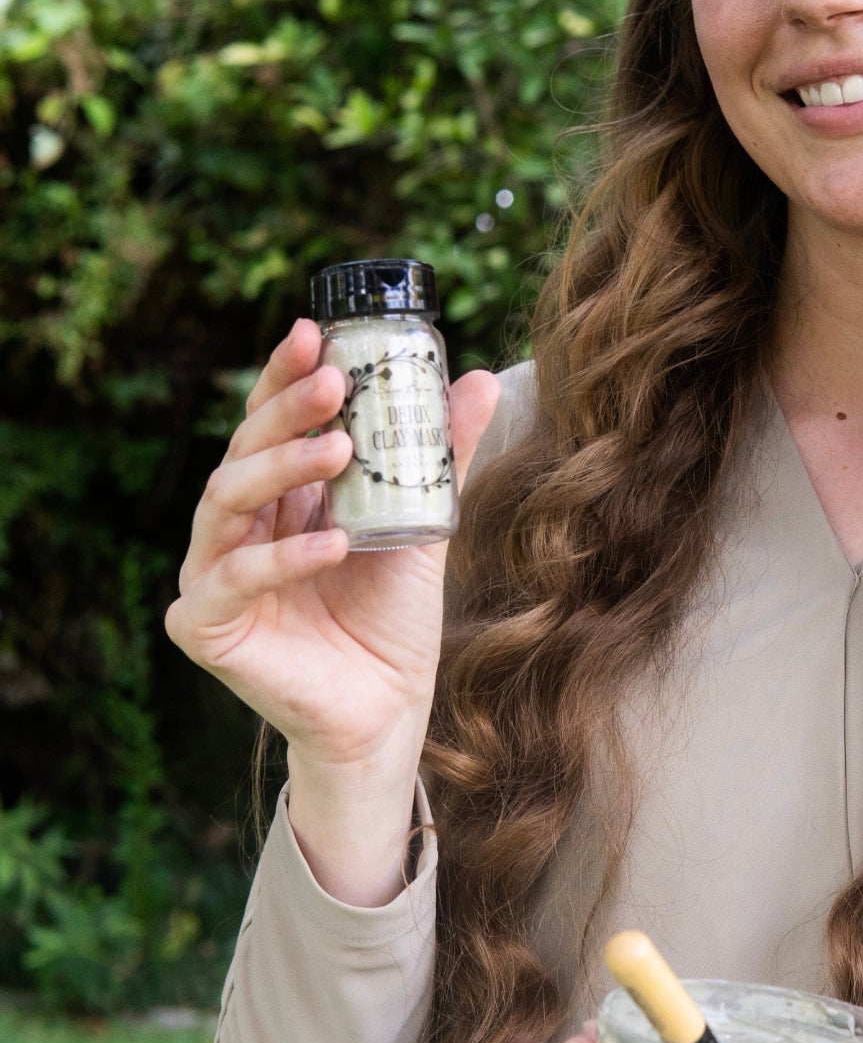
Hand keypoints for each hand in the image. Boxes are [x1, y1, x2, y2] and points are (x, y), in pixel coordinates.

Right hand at [164, 316, 499, 766]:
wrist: (388, 710)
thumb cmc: (390, 618)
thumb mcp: (421, 524)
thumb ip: (438, 456)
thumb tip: (480, 379)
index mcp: (274, 496)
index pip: (268, 421)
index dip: (283, 375)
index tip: (315, 332)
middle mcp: (233, 527)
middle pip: (245, 450)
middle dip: (287, 410)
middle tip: (334, 384)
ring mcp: (210, 574)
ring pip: (226, 501)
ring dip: (282, 469)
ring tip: (338, 450)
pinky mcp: (203, 626)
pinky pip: (233, 580)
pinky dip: (283, 557)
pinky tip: (332, 542)